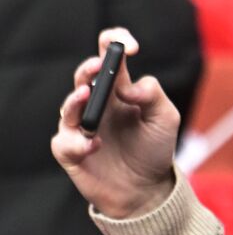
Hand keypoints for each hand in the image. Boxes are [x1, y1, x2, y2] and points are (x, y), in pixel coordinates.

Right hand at [52, 28, 179, 218]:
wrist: (148, 191)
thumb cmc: (154, 151)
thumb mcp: (165, 120)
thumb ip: (153, 95)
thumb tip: (128, 87)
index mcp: (118, 91)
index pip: (109, 57)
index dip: (114, 43)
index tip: (129, 45)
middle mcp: (96, 104)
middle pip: (84, 77)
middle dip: (89, 68)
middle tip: (101, 65)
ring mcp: (81, 127)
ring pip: (68, 107)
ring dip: (75, 99)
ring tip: (88, 94)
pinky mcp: (72, 152)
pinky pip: (65, 142)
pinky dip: (77, 142)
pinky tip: (95, 144)